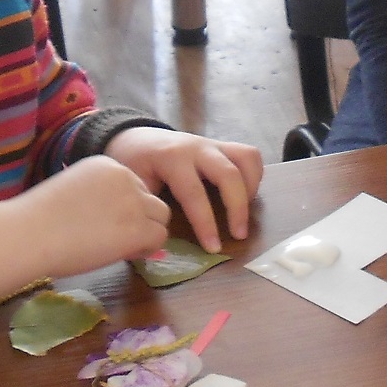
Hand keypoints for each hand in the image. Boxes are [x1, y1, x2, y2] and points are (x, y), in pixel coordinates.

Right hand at [0, 156, 170, 301]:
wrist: (28, 234)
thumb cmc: (35, 219)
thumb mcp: (71, 192)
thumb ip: (97, 197)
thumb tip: (113, 219)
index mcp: (106, 164)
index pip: (133, 185)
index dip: (125, 207)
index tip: (106, 223)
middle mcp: (125, 176)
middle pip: (151, 199)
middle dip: (140, 219)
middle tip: (116, 238)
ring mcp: (134, 201)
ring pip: (161, 217)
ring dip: (147, 233)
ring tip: (121, 247)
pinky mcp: (138, 227)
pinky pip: (160, 237)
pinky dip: (147, 249)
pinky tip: (125, 254)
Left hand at [104, 127, 264, 251]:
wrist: (135, 138)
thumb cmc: (134, 164)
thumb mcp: (132, 184)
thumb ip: (147, 207)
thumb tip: (159, 240)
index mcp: (171, 158)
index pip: (194, 193)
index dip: (205, 223)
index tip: (213, 248)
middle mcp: (197, 147)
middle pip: (229, 174)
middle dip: (237, 208)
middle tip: (239, 235)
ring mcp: (213, 144)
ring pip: (246, 158)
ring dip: (251, 189)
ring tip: (243, 214)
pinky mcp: (223, 146)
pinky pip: (249, 155)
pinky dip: (254, 176)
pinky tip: (245, 197)